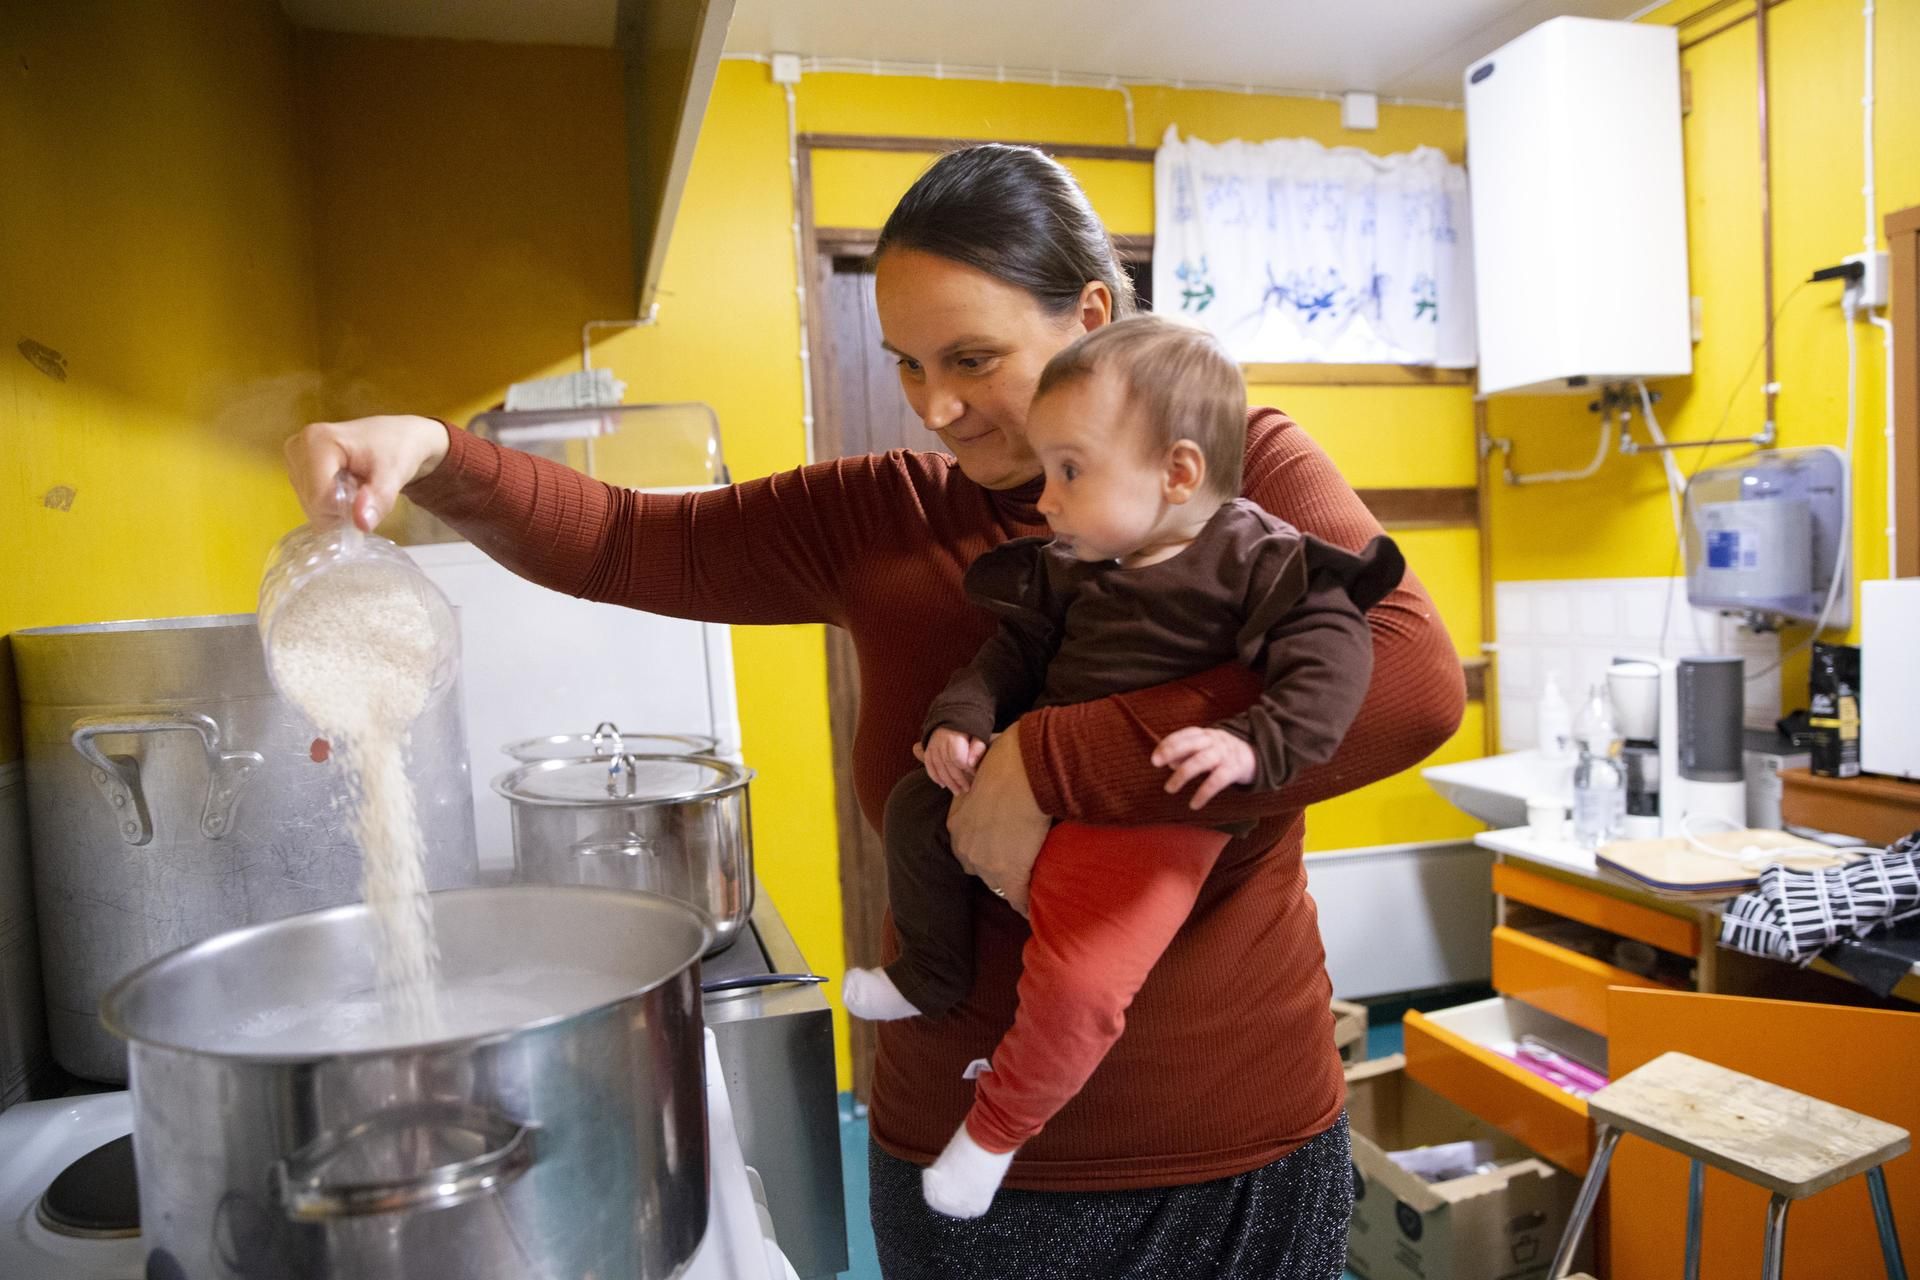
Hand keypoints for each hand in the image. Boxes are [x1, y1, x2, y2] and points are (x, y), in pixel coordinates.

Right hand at [283, 415, 450, 530]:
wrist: (398, 436)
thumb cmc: (397, 449)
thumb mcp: (395, 474)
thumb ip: (379, 499)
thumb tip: (362, 524)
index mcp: (317, 441)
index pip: (319, 498)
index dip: (345, 509)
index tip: (367, 494)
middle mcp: (298, 447)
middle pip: (312, 504)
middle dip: (341, 507)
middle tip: (363, 487)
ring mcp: (294, 458)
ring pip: (311, 506)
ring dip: (337, 505)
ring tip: (355, 483)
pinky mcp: (296, 467)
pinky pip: (310, 501)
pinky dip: (330, 501)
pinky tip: (345, 484)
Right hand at [914, 728, 986, 793]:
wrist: (954, 713)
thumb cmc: (970, 726)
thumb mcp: (979, 733)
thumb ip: (977, 747)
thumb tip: (971, 764)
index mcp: (954, 737)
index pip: (958, 758)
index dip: (967, 769)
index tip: (976, 775)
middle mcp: (941, 742)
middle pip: (948, 765)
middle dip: (958, 780)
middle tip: (967, 789)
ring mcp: (933, 746)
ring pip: (938, 767)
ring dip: (947, 782)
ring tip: (957, 792)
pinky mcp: (928, 749)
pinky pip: (929, 765)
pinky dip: (934, 776)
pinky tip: (942, 785)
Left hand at [945, 730, 1048, 916]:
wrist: (1022, 771)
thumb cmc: (1002, 761)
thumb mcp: (972, 768)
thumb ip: (961, 772)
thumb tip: (920, 749)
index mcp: (957, 824)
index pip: (967, 847)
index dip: (985, 848)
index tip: (1000, 848)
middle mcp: (965, 846)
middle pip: (978, 869)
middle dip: (994, 869)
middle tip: (1014, 864)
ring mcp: (986, 863)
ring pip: (997, 884)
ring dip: (1011, 886)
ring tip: (1027, 890)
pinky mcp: (1010, 873)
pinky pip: (1017, 898)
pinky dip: (1025, 905)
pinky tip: (1033, 911)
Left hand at [1151, 726, 1256, 809]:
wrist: (1255, 757)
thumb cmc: (1222, 753)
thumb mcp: (1206, 748)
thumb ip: (1187, 754)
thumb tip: (1170, 763)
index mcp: (1206, 734)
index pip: (1184, 734)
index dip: (1168, 744)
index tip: (1155, 757)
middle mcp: (1215, 741)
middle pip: (1191, 744)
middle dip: (1171, 751)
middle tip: (1155, 763)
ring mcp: (1224, 755)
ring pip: (1201, 762)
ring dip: (1182, 775)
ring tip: (1169, 789)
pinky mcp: (1233, 770)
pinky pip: (1216, 782)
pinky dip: (1203, 793)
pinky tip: (1194, 804)